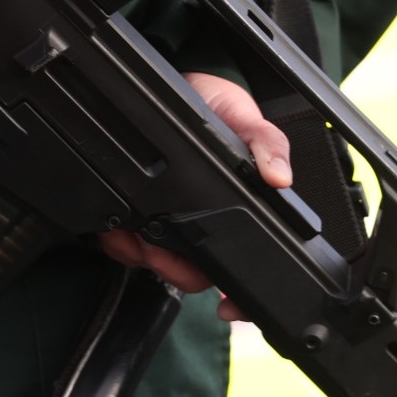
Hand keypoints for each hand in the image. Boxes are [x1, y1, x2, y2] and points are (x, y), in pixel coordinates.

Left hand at [96, 71, 290, 305]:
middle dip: (175, 270)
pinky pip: (125, 247)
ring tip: (134, 232)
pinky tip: (116, 224)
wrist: (176, 88)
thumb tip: (280, 179)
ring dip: (144, 255)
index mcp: (240, 210)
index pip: (249, 265)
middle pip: (197, 275)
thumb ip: (267, 143)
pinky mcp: (138, 217)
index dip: (243, 295)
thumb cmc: (217, 107)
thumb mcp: (246, 118)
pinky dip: (118, 240)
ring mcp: (171, 224)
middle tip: (157, 249)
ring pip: (159, 265)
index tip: (229, 308)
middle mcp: (208, 224)